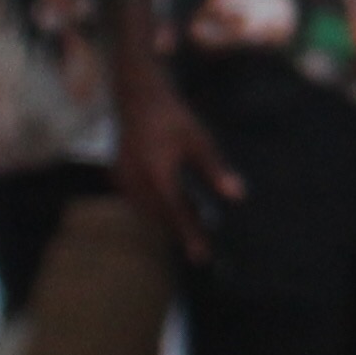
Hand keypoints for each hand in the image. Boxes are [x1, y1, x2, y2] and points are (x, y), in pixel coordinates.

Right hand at [116, 59, 246, 260]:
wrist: (138, 97)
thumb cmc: (172, 117)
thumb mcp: (199, 140)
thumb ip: (216, 170)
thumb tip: (238, 196)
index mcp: (156, 174)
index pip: (176, 214)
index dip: (190, 236)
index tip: (202, 257)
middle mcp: (135, 181)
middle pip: (160, 216)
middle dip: (179, 231)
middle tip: (200, 247)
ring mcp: (122, 180)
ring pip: (147, 211)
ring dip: (166, 221)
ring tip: (188, 231)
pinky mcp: (117, 176)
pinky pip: (137, 201)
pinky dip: (153, 208)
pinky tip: (169, 208)